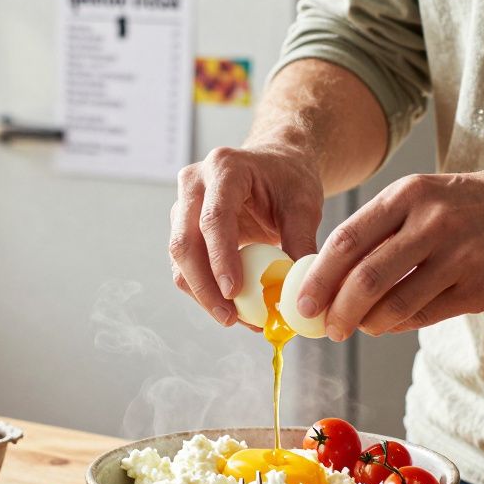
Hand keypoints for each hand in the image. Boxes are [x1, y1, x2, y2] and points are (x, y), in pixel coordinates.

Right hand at [170, 144, 322, 325]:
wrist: (277, 165)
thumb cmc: (290, 180)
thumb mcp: (304, 206)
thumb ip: (300, 243)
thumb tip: (296, 293)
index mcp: (225, 168)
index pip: (214, 217)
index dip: (221, 257)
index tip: (233, 292)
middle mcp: (195, 183)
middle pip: (185, 241)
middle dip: (204, 286)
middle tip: (230, 317)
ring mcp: (183, 205)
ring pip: (180, 258)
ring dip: (202, 293)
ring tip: (234, 319)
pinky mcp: (183, 227)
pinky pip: (185, 265)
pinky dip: (204, 290)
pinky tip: (230, 308)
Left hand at [295, 170, 483, 340]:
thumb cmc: (479, 206)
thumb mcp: (429, 197)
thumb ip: (385, 230)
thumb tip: (332, 275)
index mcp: (410, 194)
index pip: (347, 241)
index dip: (317, 278)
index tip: (300, 303)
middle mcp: (432, 222)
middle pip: (364, 278)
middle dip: (335, 311)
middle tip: (325, 328)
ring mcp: (459, 256)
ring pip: (393, 303)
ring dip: (367, 324)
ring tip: (359, 328)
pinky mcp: (480, 287)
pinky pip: (425, 315)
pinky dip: (400, 325)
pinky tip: (391, 324)